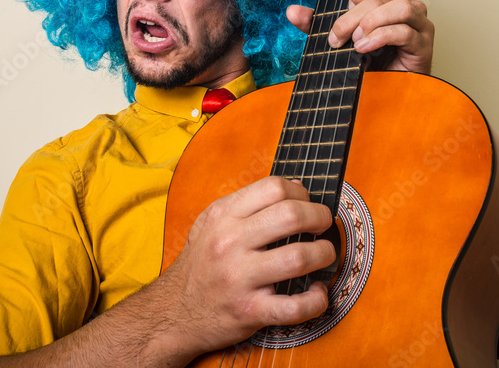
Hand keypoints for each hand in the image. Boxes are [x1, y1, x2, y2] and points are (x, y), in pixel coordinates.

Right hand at [156, 177, 335, 356]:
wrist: (173, 312)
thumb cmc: (199, 265)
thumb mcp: (211, 223)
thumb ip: (249, 204)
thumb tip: (296, 186)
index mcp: (223, 216)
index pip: (273, 187)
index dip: (301, 193)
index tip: (307, 204)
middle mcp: (229, 242)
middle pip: (291, 216)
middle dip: (320, 218)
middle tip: (323, 227)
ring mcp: (239, 278)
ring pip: (299, 258)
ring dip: (324, 255)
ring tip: (324, 255)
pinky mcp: (250, 311)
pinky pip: (295, 306)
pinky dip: (317, 300)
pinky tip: (317, 292)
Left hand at [285, 0, 433, 73]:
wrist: (383, 92)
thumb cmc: (367, 61)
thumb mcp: (337, 38)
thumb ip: (316, 23)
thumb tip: (291, 11)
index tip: (343, 10)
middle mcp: (409, 7)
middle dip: (351, 18)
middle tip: (336, 38)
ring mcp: (420, 25)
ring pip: (400, 8)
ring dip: (370, 23)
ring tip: (355, 42)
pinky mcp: (423, 46)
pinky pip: (404, 32)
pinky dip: (380, 38)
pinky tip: (364, 48)